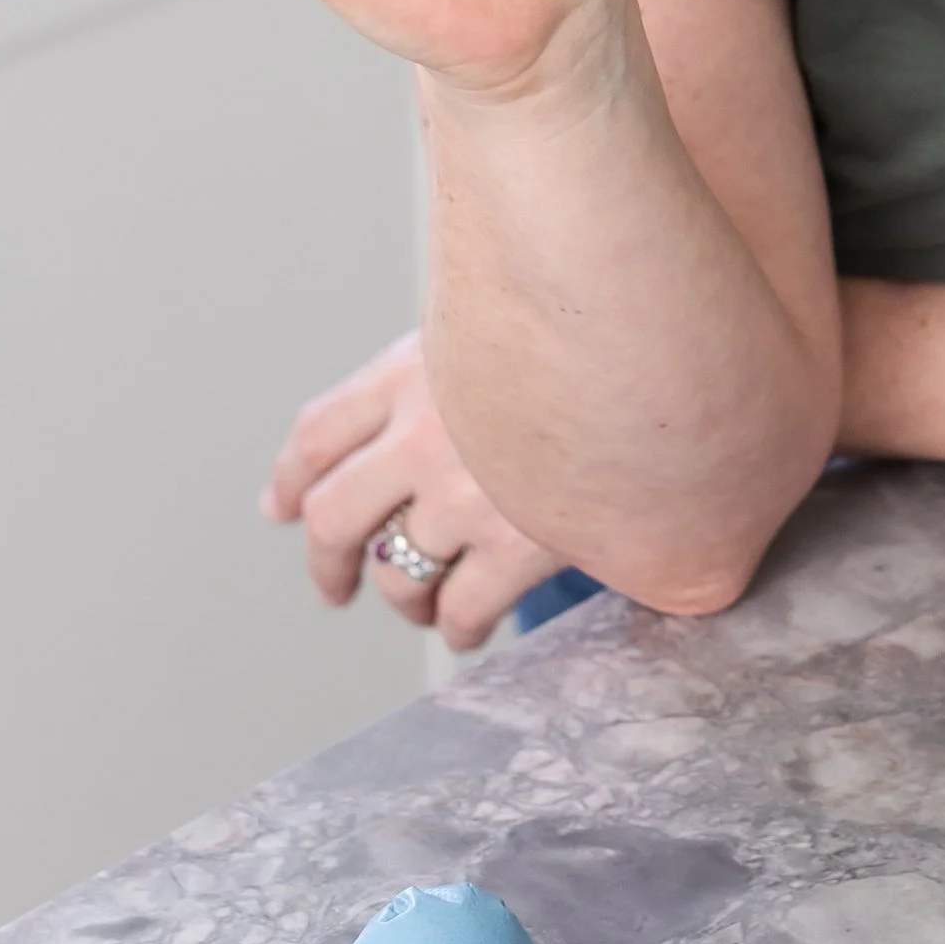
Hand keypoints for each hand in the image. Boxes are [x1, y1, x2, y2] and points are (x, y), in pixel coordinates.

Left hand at [265, 328, 567, 651]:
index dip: (290, 477)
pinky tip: (471, 628)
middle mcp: (426, 431)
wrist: (663, 341)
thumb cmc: (594, 321)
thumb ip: (446, 358)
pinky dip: (459, 627)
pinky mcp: (524, 538)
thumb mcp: (498, 315)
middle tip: (337, 586)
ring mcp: (469, 490)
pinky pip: (464, 607)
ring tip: (427, 608)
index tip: (281, 507)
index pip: (320, 432)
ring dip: (405, 600)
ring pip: (398, 573)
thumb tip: (395, 406)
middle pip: (332, 515)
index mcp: (415, 367)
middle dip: (327, 561)